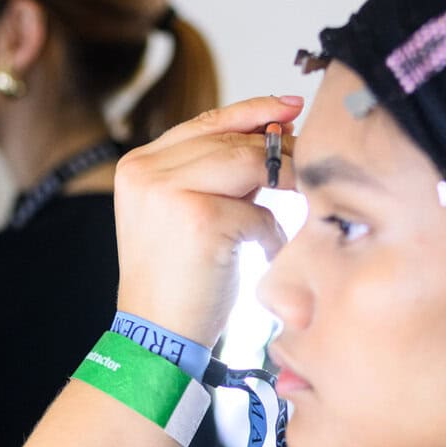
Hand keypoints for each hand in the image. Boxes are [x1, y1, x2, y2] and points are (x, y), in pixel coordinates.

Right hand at [113, 95, 302, 345]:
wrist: (157, 338)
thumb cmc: (180, 281)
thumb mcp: (187, 214)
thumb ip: (219, 174)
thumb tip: (276, 134)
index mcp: (138, 166)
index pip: (204, 123)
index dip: (252, 112)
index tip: (291, 108)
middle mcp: (146, 172)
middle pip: (232, 142)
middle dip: (277, 152)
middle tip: (307, 168)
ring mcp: (169, 192)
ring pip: (249, 166)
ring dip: (281, 189)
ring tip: (289, 213)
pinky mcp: (200, 219)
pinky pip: (259, 211)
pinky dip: (271, 235)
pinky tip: (265, 255)